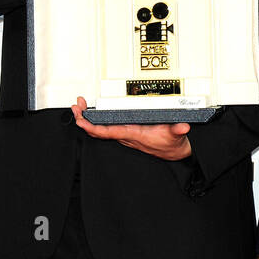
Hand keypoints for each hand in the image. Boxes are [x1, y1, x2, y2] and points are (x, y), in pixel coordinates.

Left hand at [70, 96, 191, 159]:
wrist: (175, 152)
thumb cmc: (171, 143)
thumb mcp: (176, 135)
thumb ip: (178, 130)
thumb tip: (182, 127)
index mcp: (132, 134)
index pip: (106, 131)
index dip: (90, 126)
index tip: (81, 118)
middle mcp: (125, 135)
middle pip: (97, 130)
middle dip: (84, 118)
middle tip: (77, 106)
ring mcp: (125, 134)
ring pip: (100, 129)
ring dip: (89, 118)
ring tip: (81, 106)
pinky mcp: (127, 132)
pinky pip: (107, 128)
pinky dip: (98, 120)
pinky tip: (95, 112)